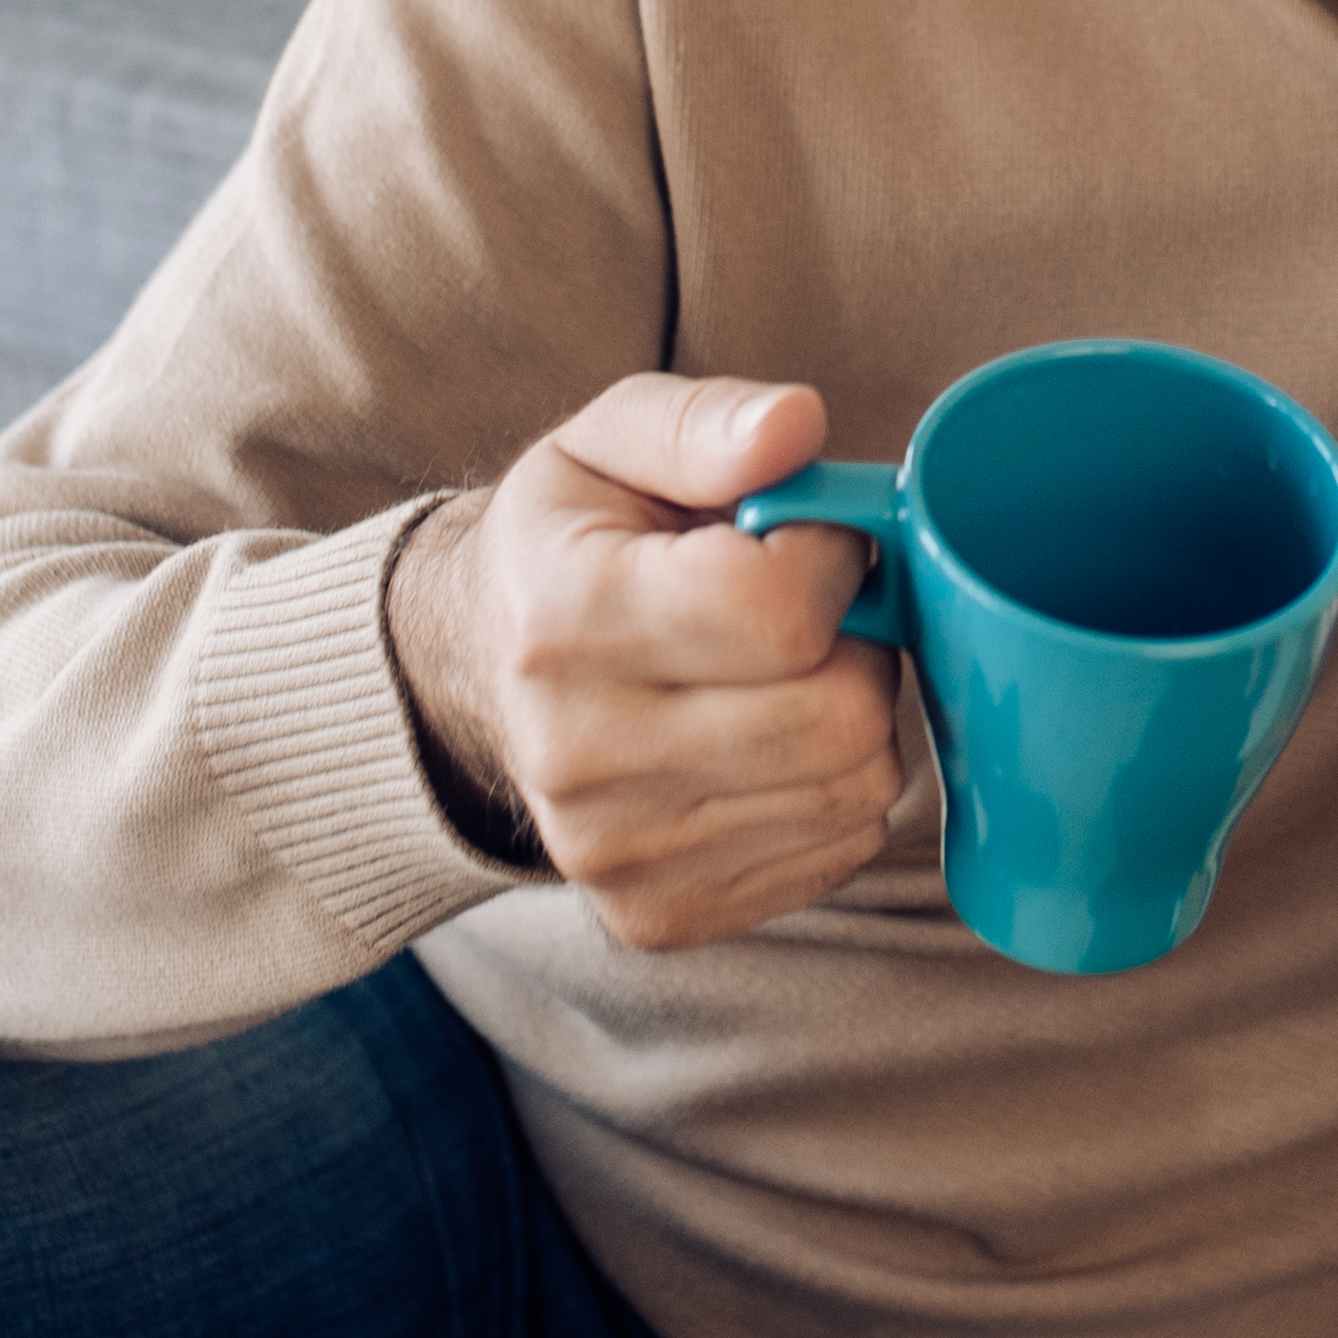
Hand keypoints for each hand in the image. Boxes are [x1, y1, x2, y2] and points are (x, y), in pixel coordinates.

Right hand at [389, 377, 903, 950]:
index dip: (832, 557)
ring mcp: (616, 851)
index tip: (805, 537)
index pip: (778, 611)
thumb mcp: (610, 440)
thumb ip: (705, 424)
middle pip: (836, 715)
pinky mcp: (658, 913)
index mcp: (564, 620)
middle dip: (860, 642)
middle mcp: (578, 754)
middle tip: (815, 608)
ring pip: (854, 788)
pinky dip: (834, 790)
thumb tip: (797, 426)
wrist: (476, 673)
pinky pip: (838, 851)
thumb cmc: (567, 543)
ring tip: (790, 672)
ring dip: (857, 717)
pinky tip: (776, 741)